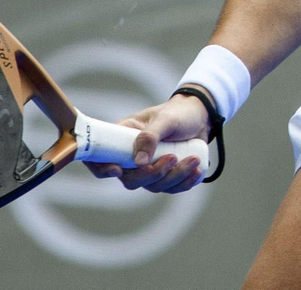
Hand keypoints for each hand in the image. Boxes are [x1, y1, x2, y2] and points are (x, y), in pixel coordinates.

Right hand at [85, 92, 210, 192]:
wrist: (200, 116)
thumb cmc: (178, 112)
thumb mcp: (165, 119)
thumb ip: (150, 136)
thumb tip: (139, 162)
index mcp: (122, 138)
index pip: (100, 158)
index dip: (102, 169)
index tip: (117, 170)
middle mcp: (131, 156)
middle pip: (131, 180)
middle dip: (153, 174)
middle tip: (172, 157)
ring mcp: (148, 168)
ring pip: (153, 186)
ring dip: (175, 176)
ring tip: (193, 159)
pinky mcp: (165, 175)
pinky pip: (170, 188)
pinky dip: (184, 182)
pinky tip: (197, 170)